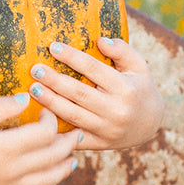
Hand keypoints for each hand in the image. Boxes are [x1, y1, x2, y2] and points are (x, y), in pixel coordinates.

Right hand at [0, 95, 80, 184]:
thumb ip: (0, 108)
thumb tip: (26, 98)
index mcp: (6, 147)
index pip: (45, 133)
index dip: (51, 120)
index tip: (47, 112)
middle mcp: (13, 171)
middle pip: (54, 156)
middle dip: (68, 143)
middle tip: (75, 134)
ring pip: (50, 180)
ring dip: (65, 168)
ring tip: (72, 161)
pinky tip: (50, 183)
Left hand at [27, 36, 163, 149]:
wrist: (149, 125)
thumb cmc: (139, 88)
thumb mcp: (139, 66)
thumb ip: (122, 51)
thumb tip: (100, 41)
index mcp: (125, 88)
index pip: (94, 69)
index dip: (72, 57)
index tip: (53, 47)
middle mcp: (116, 110)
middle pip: (79, 93)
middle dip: (54, 81)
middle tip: (35, 70)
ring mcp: (106, 129)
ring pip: (72, 115)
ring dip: (50, 102)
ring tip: (33, 89)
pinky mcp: (98, 144)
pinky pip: (73, 138)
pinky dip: (56, 130)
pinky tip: (39, 119)